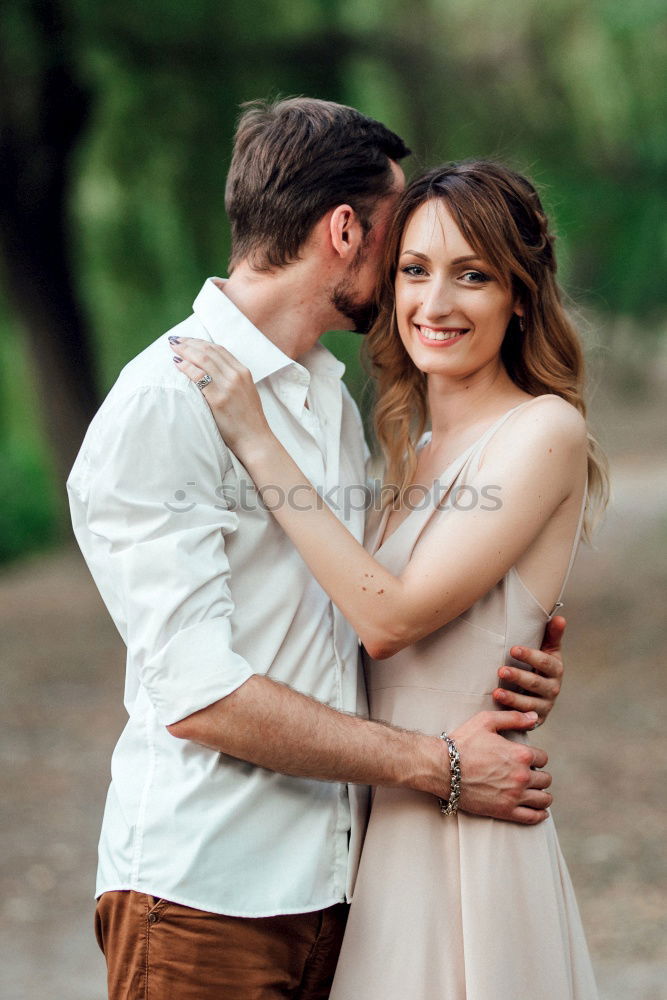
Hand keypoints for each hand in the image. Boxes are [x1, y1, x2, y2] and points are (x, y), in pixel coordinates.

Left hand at [168, 336, 271, 454]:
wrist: (255, 439)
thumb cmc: (248, 420)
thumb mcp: (246, 392)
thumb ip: (233, 379)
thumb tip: (212, 371)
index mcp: (243, 372)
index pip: (219, 350)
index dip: (201, 342)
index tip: (188, 340)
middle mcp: (236, 375)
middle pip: (209, 351)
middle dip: (189, 343)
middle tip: (175, 341)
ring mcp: (227, 386)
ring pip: (202, 359)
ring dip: (185, 351)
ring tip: (173, 348)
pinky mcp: (218, 399)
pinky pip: (198, 376)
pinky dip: (186, 367)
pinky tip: (177, 363)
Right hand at [451, 710, 551, 824]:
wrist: (442, 768)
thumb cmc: (462, 743)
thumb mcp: (486, 721)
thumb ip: (513, 718)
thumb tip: (534, 717)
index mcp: (520, 754)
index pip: (543, 758)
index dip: (535, 757)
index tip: (527, 759)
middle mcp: (521, 776)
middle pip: (545, 779)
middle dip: (539, 775)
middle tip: (528, 774)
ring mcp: (514, 796)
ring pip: (544, 799)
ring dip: (543, 794)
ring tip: (536, 792)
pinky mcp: (504, 811)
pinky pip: (532, 817)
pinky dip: (539, 815)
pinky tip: (540, 811)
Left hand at [492, 615, 565, 725]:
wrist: (541, 695)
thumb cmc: (541, 667)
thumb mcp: (548, 651)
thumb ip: (552, 635)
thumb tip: (561, 617)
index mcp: (556, 669)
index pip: (544, 662)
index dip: (529, 656)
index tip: (513, 649)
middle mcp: (553, 688)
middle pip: (535, 682)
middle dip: (518, 677)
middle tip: (500, 671)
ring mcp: (545, 705)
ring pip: (529, 702)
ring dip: (512, 697)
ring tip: (496, 692)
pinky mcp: (536, 719)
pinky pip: (524, 717)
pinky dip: (512, 713)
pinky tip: (500, 708)